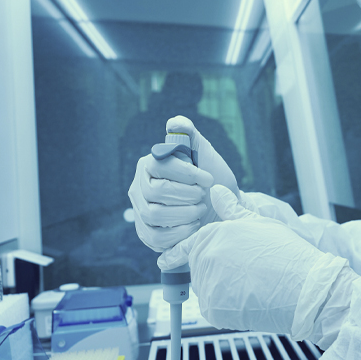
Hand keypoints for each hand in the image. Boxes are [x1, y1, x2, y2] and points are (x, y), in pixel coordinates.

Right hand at [127, 115, 239, 251]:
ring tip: (199, 209)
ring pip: (154, 215)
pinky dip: (179, 233)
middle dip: (188, 195)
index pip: (160, 166)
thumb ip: (190, 135)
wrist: (220, 208)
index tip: (208, 179)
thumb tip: (176, 122)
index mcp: (151, 164)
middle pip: (156, 192)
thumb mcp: (205, 154)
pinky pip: (155, 237)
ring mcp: (141, 211)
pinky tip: (193, 226)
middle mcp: (139, 187)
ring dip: (184, 214)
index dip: (187, 174)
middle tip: (203, 196)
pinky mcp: (147, 233)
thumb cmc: (211, 179)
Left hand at [160, 186, 350, 338]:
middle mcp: (205, 259)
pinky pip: (213, 307)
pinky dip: (226, 306)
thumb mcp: (259, 223)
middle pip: (198, 267)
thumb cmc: (286, 253)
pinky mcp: (214, 310)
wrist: (303, 288)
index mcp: (213, 235)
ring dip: (220, 287)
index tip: (165, 260)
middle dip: (213, 269)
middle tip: (242, 272)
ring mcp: (208, 285)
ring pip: (206, 288)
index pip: (187, 244)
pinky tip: (248, 298)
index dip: (178, 252)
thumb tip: (217, 191)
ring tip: (250, 284)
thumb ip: (232, 209)